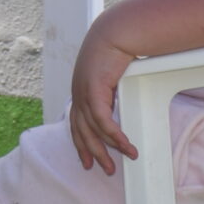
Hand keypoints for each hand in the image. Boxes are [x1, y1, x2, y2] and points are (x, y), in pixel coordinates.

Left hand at [66, 28, 138, 174]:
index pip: (76, 123)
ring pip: (93, 130)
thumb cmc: (114, 51)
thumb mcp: (110, 76)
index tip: (87, 160)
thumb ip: (111, 93)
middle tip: (106, 169)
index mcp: (80, 90)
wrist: (114, 33)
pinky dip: (115, 135)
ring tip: (127, 157)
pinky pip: (103, 121)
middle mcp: (78, 93)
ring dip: (110, 148)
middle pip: (82, 131)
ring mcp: (83, 92)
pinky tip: (126, 145)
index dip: (81, 143)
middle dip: (93, 153)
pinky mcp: (93, 91)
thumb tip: (121, 105)